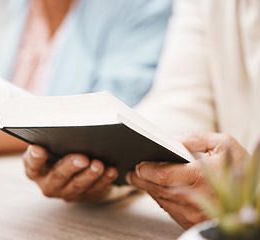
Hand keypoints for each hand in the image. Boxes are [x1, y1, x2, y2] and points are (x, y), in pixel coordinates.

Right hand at [23, 145, 117, 201]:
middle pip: (58, 176)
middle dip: (70, 166)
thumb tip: (65, 125)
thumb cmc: (58, 152)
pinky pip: (95, 190)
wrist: (71, 170)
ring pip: (78, 185)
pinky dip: (104, 180)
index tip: (38, 149)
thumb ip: (51, 139)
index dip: (35, 157)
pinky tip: (110, 171)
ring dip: (89, 175)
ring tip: (98, 165)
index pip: (33, 163)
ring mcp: (67, 192)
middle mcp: (49, 184)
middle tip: (82, 158)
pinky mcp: (85, 196)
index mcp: (36, 169)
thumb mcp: (50, 145)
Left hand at [126, 131, 249, 228]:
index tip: (138, 164)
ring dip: (148, 189)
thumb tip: (173, 139)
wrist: (254, 203)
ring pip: (161, 200)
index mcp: (199, 177)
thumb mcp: (225, 145)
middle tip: (132, 172)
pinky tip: (156, 190)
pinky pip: (170, 209)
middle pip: (157, 188)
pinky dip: (160, 198)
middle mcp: (193, 198)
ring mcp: (191, 213)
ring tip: (138, 178)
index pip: (162, 175)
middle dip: (141, 179)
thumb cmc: (239, 170)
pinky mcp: (191, 222)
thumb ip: (197, 138)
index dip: (147, 169)